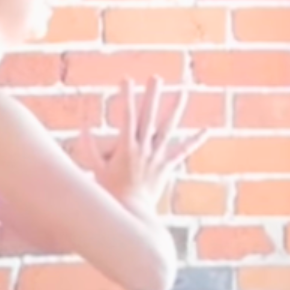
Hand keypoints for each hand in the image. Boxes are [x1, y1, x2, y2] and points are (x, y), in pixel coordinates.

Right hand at [78, 77, 207, 215]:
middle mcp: (144, 148)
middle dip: (152, 95)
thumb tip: (83, 127)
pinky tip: (206, 131)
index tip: (126, 80)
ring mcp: (157, 156)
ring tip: (182, 92)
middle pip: (149, 116)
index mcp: (126, 146)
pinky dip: (194, 141)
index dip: (127, 96)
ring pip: (167, 129)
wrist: (130, 212)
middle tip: (156, 78)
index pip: (127, 116)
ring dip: (175, 109)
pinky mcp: (166, 166)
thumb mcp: (94, 168)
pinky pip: (182, 152)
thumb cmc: (109, 192)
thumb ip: (89, 147)